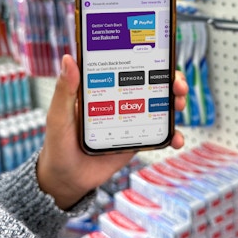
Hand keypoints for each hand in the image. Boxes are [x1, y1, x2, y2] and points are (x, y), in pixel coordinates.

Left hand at [36, 54, 186, 209]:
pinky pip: (160, 134)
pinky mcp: (138, 139)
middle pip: (152, 82)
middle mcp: (120, 99)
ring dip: (176, 102)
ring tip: (179, 105)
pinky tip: (177, 141)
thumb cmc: (58, 144)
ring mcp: (132, 119)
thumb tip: (68, 59)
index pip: (129, 65)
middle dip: (171, 79)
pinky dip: (173, 136)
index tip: (161, 57)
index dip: (149, 58)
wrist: (67, 180)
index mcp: (103, 87)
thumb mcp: (59, 116)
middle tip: (178, 85)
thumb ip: (65, 91)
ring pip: (161, 105)